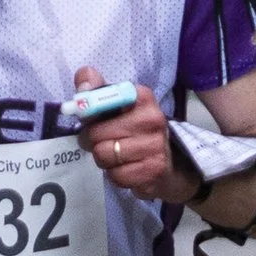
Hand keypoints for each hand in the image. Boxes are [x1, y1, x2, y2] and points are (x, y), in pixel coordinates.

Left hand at [72, 65, 195, 204]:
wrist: (172, 162)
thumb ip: (96, 90)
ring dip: (104, 160)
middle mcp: (152, 118)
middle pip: (95, 134)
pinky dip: (115, 175)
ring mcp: (155, 146)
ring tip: (117, 155)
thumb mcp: (119, 105)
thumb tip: (83, 80)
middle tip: (103, 141)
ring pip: (103, 156)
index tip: (90, 120)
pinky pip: (115, 176)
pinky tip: (127, 168)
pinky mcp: (153, 171)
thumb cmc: (137, 130)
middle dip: (92, 141)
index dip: (88, 114)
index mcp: (141, 97)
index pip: (100, 102)